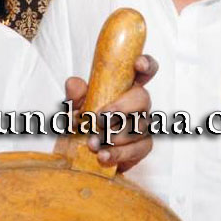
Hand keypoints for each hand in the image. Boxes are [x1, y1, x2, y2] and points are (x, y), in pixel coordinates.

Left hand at [64, 54, 156, 171]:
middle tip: (101, 118)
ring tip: (93, 143)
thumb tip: (74, 83)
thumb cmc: (82, 124)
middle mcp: (137, 104)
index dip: (146, 64)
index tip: (137, 64)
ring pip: (140, 126)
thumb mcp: (74, 107)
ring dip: (115, 136)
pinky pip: (139, 149)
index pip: (144, 71)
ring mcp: (142, 126)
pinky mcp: (141, 148)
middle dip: (122, 108)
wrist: (79, 155)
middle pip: (143, 98)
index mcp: (125, 87)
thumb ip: (75, 95)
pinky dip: (119, 154)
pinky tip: (103, 156)